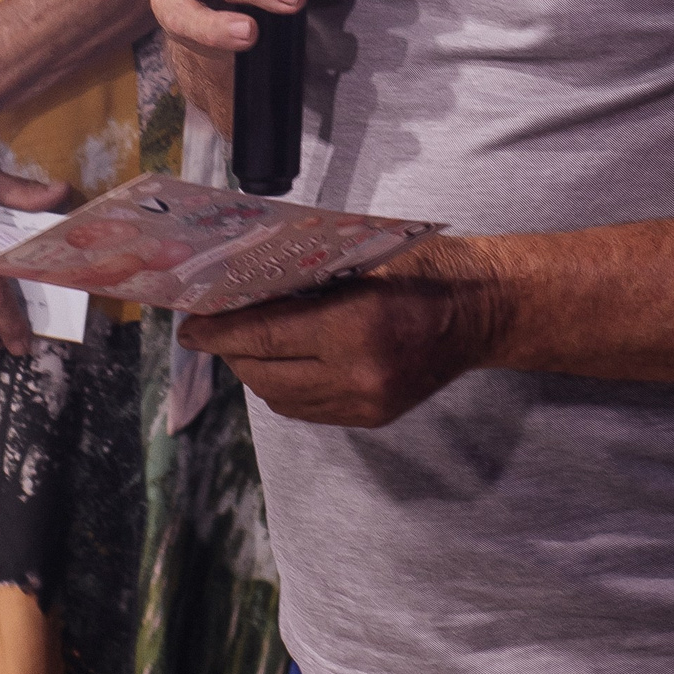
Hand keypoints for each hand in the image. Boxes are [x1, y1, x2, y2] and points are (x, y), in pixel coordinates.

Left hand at [181, 244, 502, 427]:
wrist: (483, 310)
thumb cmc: (426, 267)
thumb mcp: (365, 256)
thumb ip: (310, 275)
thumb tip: (245, 284)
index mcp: (355, 327)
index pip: (265, 336)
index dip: (220, 333)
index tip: (189, 328)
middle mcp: (357, 375)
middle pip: (265, 374)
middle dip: (232, 353)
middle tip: (211, 330)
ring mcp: (365, 403)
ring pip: (282, 399)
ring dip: (256, 372)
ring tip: (245, 344)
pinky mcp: (372, 418)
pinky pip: (308, 409)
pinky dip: (286, 386)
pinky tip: (283, 361)